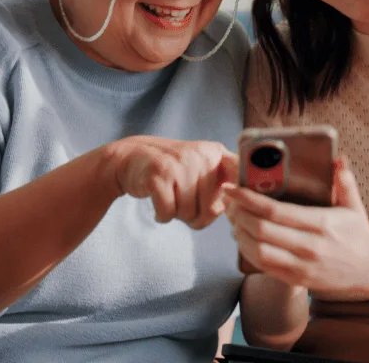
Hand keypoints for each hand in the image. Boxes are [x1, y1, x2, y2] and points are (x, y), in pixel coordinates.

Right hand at [110, 136, 237, 228]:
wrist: (131, 157)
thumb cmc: (172, 171)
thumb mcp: (201, 167)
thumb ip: (223, 183)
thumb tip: (233, 209)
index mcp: (216, 152)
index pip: (237, 180)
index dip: (233, 201)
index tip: (223, 208)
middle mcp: (200, 155)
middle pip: (210, 210)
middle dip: (195, 216)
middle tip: (182, 202)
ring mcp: (179, 164)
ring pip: (188, 214)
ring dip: (177, 215)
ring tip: (170, 197)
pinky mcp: (158, 176)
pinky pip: (168, 213)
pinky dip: (162, 215)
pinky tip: (157, 201)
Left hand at [224, 156, 368, 296]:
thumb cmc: (358, 234)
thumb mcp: (355, 205)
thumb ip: (345, 180)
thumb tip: (339, 158)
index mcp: (321, 224)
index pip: (275, 210)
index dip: (248, 199)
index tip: (232, 188)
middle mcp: (309, 246)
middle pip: (261, 230)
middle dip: (238, 214)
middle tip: (228, 200)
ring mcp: (301, 266)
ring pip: (258, 251)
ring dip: (239, 233)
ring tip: (232, 218)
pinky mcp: (296, 280)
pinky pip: (264, 266)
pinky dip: (247, 251)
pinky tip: (243, 237)